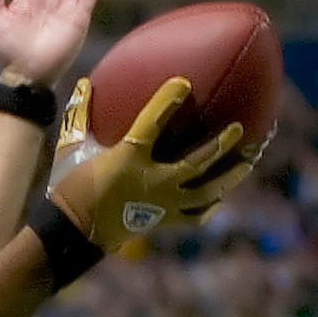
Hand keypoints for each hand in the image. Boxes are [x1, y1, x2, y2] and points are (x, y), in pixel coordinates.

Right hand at [43, 76, 255, 249]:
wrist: (72, 234)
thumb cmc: (70, 187)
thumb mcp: (70, 150)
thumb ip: (79, 116)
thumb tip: (83, 82)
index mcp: (128, 159)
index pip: (152, 125)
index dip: (168, 102)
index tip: (184, 83)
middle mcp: (151, 182)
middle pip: (196, 162)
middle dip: (220, 145)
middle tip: (238, 128)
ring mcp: (161, 205)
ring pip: (205, 191)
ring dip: (229, 176)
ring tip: (247, 162)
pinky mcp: (163, 222)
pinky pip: (194, 216)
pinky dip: (209, 206)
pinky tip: (219, 198)